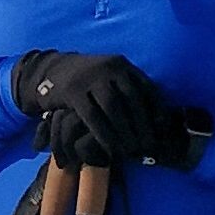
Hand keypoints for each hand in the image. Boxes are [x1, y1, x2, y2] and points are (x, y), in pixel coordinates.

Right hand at [10, 51, 179, 165]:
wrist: (52, 69)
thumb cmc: (88, 81)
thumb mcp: (110, 77)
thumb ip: (128, 89)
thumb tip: (158, 118)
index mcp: (122, 64)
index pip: (146, 87)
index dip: (157, 108)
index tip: (163, 128)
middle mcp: (109, 68)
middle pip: (132, 99)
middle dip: (142, 125)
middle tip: (148, 146)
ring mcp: (90, 78)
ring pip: (113, 107)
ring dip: (125, 131)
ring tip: (131, 150)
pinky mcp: (72, 91)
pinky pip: (92, 116)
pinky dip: (103, 134)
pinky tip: (111, 149)